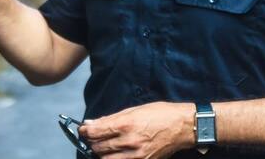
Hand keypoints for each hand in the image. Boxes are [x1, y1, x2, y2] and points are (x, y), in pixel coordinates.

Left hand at [79, 102, 195, 158]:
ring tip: (100, 145)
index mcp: (126, 124)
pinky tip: (112, 153)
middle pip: (99, 147)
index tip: (82, 129)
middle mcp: (129, 141)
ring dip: (100, 152)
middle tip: (90, 137)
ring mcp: (136, 155)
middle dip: (91, 142)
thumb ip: (111, 118)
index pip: (96, 131)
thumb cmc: (160, 114)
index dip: (85, 131)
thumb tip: (92, 123)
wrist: (182, 127)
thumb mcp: (133, 110)